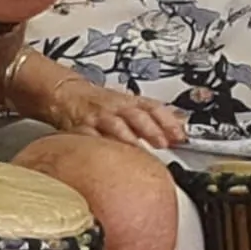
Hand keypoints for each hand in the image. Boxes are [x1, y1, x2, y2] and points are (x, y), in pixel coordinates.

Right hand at [39, 77, 187, 149]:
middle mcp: (116, 107)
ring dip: (128, 138)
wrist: (68, 95)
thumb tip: (182, 127)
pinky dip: (98, 145)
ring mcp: (98, 117)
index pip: (154, 108)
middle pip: (137, 115)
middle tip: (163, 143)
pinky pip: (89, 136)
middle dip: (151, 129)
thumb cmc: (104, 103)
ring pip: (115, 125)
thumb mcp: (131, 106)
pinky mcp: (80, 127)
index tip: (180, 135)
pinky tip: (106, 154)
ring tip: (138, 151)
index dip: (169, 121)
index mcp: (131, 102)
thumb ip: (155, 118)